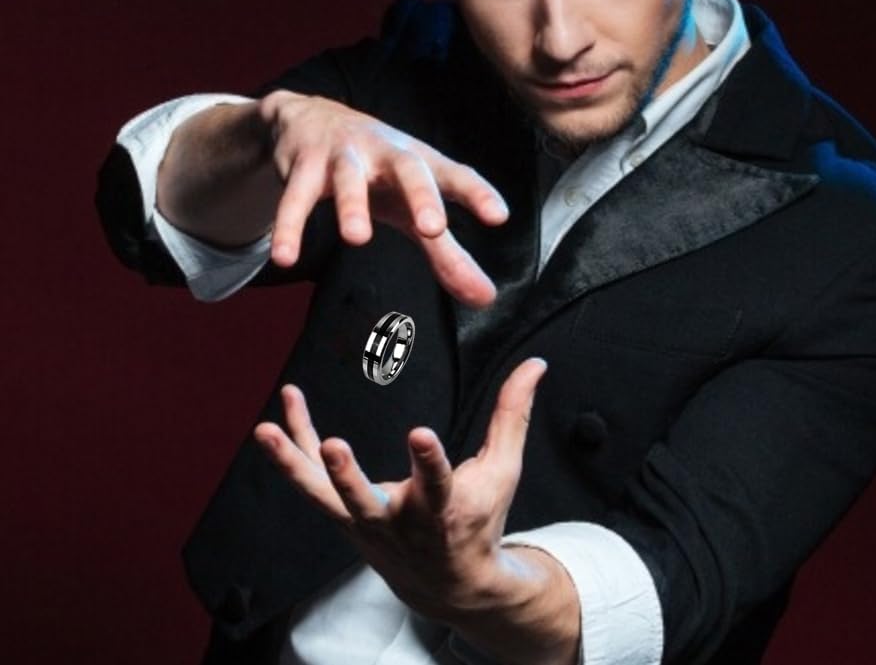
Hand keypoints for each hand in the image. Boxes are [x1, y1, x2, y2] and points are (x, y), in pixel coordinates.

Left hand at [254, 359, 577, 662]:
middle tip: (332, 445)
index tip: (420, 435)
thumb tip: (535, 364)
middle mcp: (397, 521)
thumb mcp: (503, 470)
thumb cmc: (478, 520)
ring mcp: (364, 523)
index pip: (436, 484)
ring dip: (293, 465)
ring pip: (321, 497)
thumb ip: (513, 414)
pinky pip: (309, 486)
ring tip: (267, 430)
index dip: (428, 461)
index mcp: (443, 509)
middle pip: (365, 501)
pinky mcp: (343, 518)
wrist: (449, 583)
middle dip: (347, 475)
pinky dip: (290, 456)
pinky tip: (274, 424)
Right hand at [259, 90, 508, 306]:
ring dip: (352, 205)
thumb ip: (448, 254)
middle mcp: (386, 153)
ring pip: (348, 177)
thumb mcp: (412, 207)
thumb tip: (486, 298)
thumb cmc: (379, 173)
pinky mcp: (303, 164)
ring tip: (357, 238)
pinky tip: (285, 256)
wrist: (310, 118)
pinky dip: (289, 224)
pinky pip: (295, 196)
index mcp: (420, 163)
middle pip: (409, 168)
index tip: (498, 216)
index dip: (477, 193)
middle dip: (421, 196)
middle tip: (434, 229)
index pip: (454, 176)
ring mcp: (344, 155)